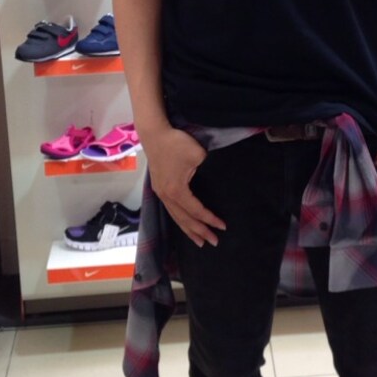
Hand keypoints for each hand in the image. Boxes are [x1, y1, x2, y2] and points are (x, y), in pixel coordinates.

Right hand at [142, 126, 226, 246]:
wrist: (154, 134)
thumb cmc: (176, 144)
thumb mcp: (198, 156)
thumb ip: (207, 170)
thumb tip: (211, 179)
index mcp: (176, 191)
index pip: (196, 211)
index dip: (210, 220)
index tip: (223, 226)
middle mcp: (167, 196)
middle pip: (185, 219)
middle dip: (199, 232)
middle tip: (214, 242)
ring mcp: (161, 193)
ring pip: (176, 217)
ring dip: (188, 230)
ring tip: (199, 241)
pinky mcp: (159, 188)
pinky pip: (171, 210)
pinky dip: (180, 219)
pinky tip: (185, 223)